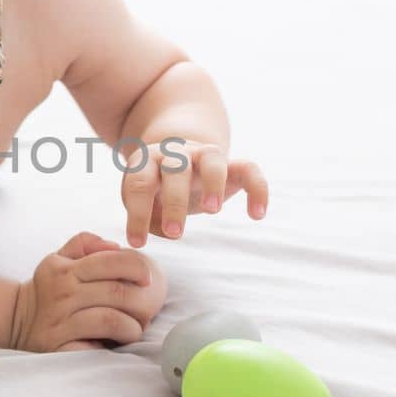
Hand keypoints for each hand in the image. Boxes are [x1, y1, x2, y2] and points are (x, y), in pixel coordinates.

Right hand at [10, 232, 167, 351]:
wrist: (15, 318)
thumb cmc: (48, 287)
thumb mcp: (59, 257)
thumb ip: (86, 243)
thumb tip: (115, 246)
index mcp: (66, 269)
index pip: (110, 261)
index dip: (137, 267)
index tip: (148, 279)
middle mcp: (63, 293)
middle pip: (117, 293)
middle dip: (143, 303)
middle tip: (147, 310)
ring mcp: (60, 322)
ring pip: (111, 321)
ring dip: (132, 327)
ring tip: (134, 329)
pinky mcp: (59, 348)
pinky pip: (96, 348)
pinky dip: (112, 347)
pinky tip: (114, 344)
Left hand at [121, 141, 268, 246]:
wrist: (177, 159)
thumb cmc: (154, 188)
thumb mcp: (140, 200)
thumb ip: (147, 215)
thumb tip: (165, 231)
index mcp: (147, 161)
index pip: (140, 183)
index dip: (137, 213)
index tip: (137, 242)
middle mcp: (176, 153)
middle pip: (176, 169)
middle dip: (174, 202)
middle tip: (173, 233)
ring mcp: (205, 155)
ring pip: (212, 160)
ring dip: (213, 183)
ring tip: (212, 211)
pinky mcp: (232, 164)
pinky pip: (250, 169)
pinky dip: (258, 189)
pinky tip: (257, 215)